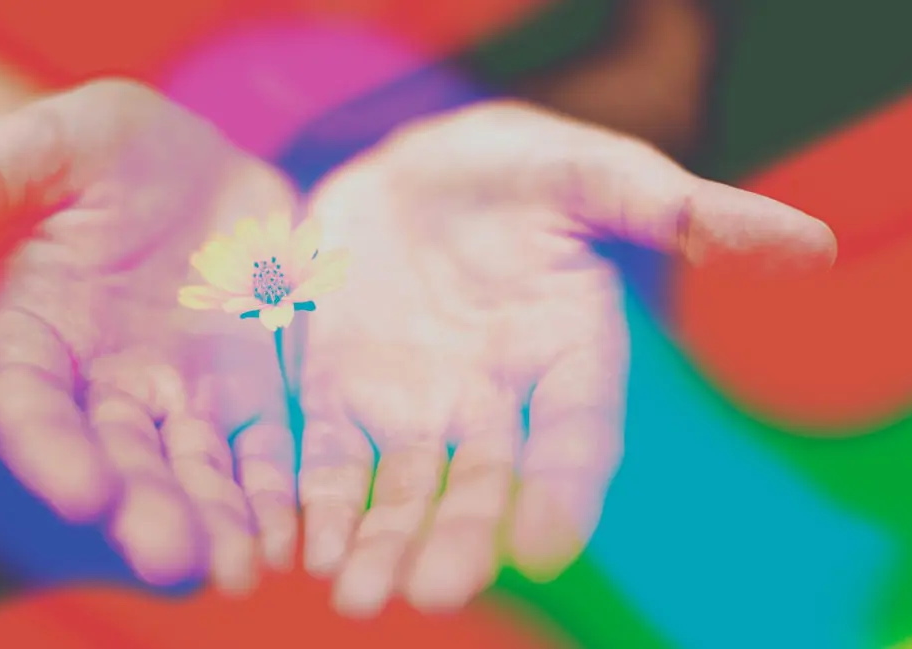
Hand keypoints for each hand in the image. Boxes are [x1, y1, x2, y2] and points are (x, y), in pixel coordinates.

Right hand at [0, 80, 300, 592]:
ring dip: (218, 521)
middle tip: (177, 561)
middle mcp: (102, 386)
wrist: (191, 166)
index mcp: (32, 337)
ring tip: (242, 569)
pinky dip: (277, 491)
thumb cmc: (96, 154)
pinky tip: (296, 534)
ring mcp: (180, 397)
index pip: (28, 406)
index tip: (85, 494)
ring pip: (194, 470)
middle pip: (119, 460)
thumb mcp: (38, 150)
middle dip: (146, 511)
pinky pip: (264, 450)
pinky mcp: (249, 394)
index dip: (50, 451)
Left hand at [296, 101, 835, 614]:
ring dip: (381, 545)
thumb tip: (808, 246)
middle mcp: (495, 405)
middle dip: (457, 541)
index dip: (564, 491)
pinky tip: (302, 546)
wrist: (420, 173)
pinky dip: (318, 503)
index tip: (542, 546)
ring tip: (356, 596)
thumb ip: (679, 212)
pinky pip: (330, 461)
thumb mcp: (596, 176)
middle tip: (430, 594)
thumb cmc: (523, 173)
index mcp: (569, 360)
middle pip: (482, 487)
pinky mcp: (343, 396)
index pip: (577, 439)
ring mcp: (415, 408)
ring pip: (402, 491)